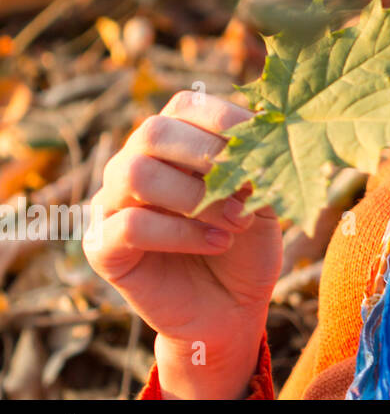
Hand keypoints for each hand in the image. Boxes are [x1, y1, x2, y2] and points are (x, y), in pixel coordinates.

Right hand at [84, 90, 283, 396]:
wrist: (231, 307)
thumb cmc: (247, 245)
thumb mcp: (261, 200)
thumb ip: (253, 168)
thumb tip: (255, 138)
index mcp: (174, 143)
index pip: (186, 105)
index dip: (225, 120)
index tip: (264, 145)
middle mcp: (134, 164)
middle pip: (153, 131)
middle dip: (207, 156)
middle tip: (245, 188)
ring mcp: (111, 204)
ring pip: (135, 173)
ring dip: (195, 197)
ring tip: (236, 223)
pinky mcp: (102, 247)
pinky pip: (131, 225)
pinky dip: (182, 233)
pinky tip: (216, 244)